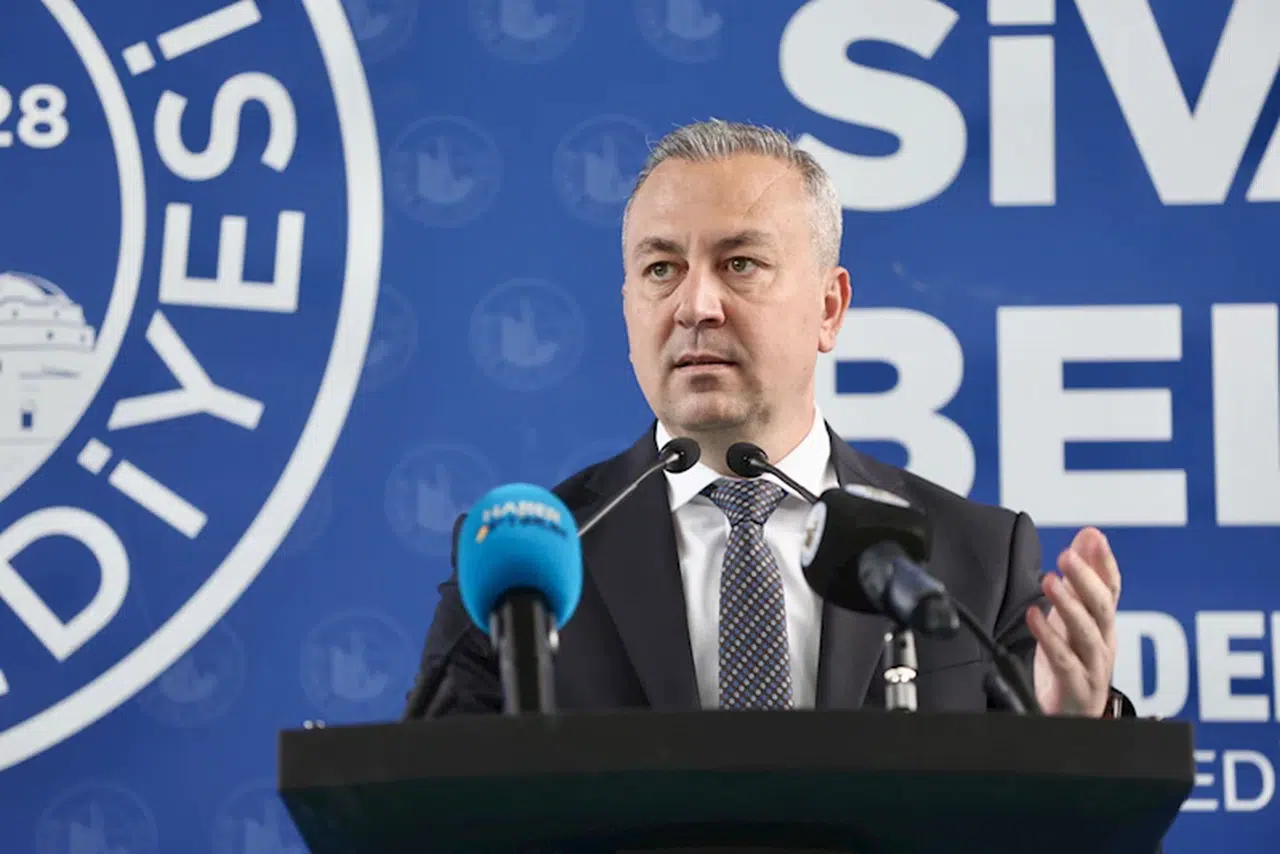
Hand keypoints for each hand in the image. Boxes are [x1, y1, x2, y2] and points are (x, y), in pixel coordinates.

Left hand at [1027, 527, 1120, 716]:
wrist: (1068, 715)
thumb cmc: (1071, 662)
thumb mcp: (1073, 615)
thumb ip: (1080, 578)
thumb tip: (1088, 535)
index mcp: (1103, 625)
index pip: (1111, 589)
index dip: (1104, 563)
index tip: (1093, 536)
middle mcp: (1104, 644)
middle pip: (1102, 608)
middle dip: (1086, 579)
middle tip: (1067, 555)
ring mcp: (1093, 668)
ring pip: (1087, 633)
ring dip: (1069, 605)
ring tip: (1049, 581)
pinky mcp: (1076, 688)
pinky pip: (1064, 661)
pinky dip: (1050, 637)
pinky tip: (1034, 616)